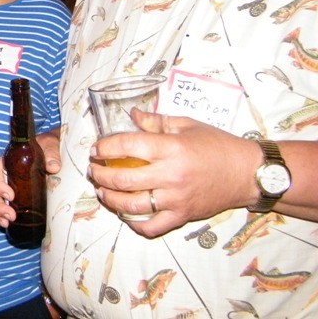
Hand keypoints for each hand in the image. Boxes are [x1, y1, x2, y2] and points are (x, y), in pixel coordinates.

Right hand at [0, 129, 61, 227]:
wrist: (49, 151)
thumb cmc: (45, 146)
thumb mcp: (48, 145)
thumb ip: (51, 154)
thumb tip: (53, 167)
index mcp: (6, 162)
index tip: (10, 195)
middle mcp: (2, 175)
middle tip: (11, 215)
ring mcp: (5, 187)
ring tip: (8, 223)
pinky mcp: (11, 197)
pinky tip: (7, 225)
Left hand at [89, 109, 258, 236]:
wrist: (247, 173)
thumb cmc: (218, 145)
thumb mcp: (186, 125)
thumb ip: (155, 121)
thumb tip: (130, 115)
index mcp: (171, 148)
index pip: (127, 146)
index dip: (106, 147)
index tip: (96, 148)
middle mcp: (171, 175)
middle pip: (123, 179)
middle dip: (101, 175)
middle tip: (93, 170)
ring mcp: (176, 199)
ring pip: (131, 205)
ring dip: (110, 199)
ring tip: (102, 191)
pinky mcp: (182, 216)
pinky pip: (151, 226)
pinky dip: (134, 223)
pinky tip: (125, 214)